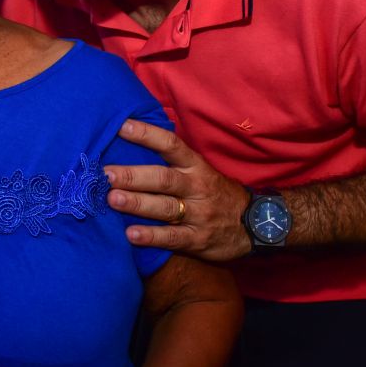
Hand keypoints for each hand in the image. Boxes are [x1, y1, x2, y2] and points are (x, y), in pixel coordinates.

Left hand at [106, 119, 251, 260]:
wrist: (258, 224)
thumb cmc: (217, 193)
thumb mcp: (201, 171)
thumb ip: (173, 162)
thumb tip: (134, 144)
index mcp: (196, 166)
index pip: (171, 145)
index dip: (147, 135)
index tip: (122, 126)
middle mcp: (196, 187)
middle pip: (163, 178)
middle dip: (134, 176)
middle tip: (107, 173)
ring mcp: (199, 214)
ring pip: (166, 207)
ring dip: (138, 203)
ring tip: (112, 199)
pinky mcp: (198, 240)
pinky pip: (173, 238)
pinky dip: (151, 236)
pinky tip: (130, 235)